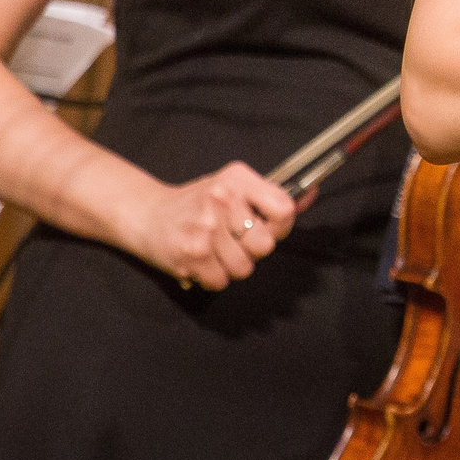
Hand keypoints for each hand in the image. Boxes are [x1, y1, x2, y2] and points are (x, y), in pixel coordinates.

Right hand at [125, 161, 297, 289]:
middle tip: (231, 239)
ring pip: (244, 268)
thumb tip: (312, 193)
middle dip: (252, 249)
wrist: (147, 214)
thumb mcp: (233, 188)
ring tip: (213, 250)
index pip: (284, 209)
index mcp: (237, 178)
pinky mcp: (191, 253)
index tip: (267, 226)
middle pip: (265, 245)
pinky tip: (200, 260)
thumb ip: (271, 195)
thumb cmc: (197, 203)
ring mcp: (205, 227)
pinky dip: (212, 277)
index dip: (281, 225)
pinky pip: (221, 281)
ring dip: (230, 265)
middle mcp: (222, 198)